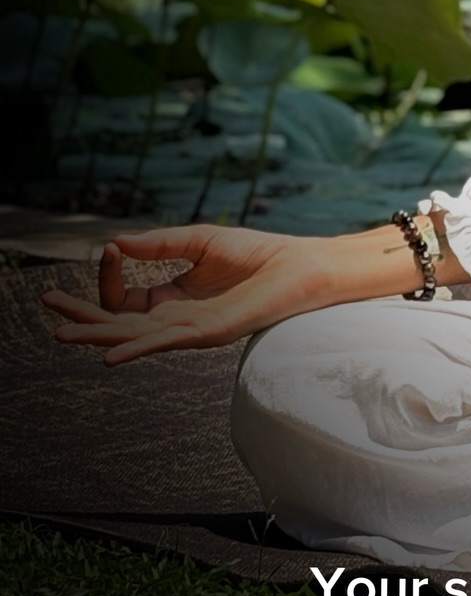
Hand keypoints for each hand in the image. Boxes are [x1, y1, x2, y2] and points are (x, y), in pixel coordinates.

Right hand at [42, 225, 333, 364]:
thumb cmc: (255, 254)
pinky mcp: (207, 333)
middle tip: (48, 306)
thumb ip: (160, 243)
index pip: (124, 297)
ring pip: (132, 337)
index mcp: (172, 297)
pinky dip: (135, 349)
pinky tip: (110, 355)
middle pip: (118, 323)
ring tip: (62, 334)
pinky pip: (164, 344)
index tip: (107, 249)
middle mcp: (175, 318)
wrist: (298, 266)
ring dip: (96, 336)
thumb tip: (116, 242)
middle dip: (82, 316)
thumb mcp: (198, 240)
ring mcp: (189, 329)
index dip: (110, 276)